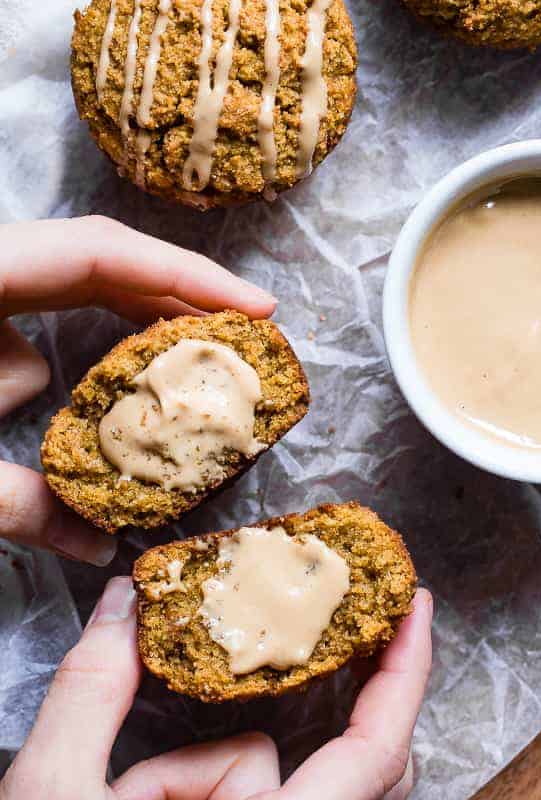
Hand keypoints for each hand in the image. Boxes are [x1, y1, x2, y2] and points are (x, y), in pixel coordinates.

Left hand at [0, 215, 275, 565]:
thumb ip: (17, 505)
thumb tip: (98, 547)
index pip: (100, 252)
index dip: (185, 275)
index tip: (259, 308)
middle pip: (102, 256)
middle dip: (179, 293)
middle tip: (247, 332)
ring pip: (75, 277)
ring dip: (136, 319)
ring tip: (199, 357)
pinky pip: (49, 298)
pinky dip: (91, 334)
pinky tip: (108, 382)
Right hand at [0, 580, 431, 799]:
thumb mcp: (51, 796)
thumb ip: (94, 688)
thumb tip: (127, 600)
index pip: (373, 758)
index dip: (406, 676)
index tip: (415, 607)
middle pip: (355, 769)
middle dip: (344, 695)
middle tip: (337, 625)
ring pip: (267, 779)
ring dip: (204, 770)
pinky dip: (196, 791)